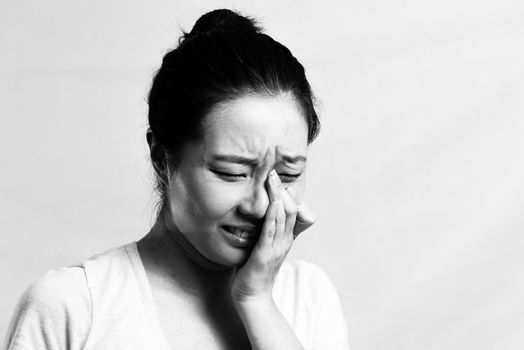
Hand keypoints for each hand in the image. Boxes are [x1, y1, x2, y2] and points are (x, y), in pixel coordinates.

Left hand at [231, 169, 315, 302]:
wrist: (252, 295)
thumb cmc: (255, 270)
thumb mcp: (263, 246)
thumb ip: (265, 230)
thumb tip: (261, 214)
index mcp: (285, 237)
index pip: (292, 210)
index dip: (288, 193)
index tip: (278, 177)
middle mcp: (285, 240)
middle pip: (289, 209)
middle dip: (281, 189)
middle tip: (273, 172)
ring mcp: (277, 247)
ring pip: (283, 216)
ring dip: (278, 197)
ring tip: (272, 180)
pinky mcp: (265, 254)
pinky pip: (271, 231)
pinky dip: (273, 216)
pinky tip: (273, 203)